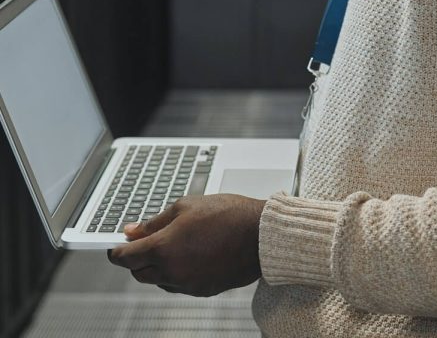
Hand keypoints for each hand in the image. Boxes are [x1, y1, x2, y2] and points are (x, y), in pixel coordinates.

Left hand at [107, 194, 265, 296]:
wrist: (260, 235)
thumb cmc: (227, 215)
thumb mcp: (185, 206)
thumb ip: (154, 221)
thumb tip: (131, 231)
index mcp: (164, 248)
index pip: (127, 258)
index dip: (117, 252)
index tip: (115, 246)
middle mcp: (172, 271)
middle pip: (139, 272)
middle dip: (137, 258)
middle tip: (144, 241)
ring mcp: (187, 284)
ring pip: (158, 280)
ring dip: (157, 266)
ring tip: (174, 244)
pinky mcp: (202, 291)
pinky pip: (178, 285)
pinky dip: (176, 272)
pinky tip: (189, 255)